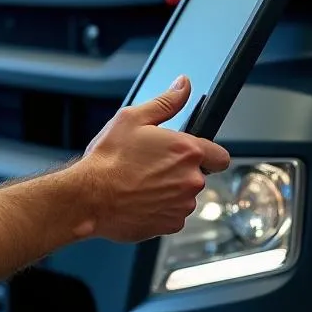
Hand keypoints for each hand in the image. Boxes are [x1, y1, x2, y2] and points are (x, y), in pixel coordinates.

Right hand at [74, 75, 230, 243]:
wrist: (91, 196)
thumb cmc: (109, 158)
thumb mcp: (133, 118)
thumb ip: (166, 102)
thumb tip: (183, 86)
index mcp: (187, 150)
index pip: (220, 155)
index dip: (207, 153)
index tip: (190, 153)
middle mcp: (192, 180)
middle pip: (198, 175)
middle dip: (179, 169)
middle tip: (150, 163)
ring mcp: (183, 205)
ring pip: (184, 195)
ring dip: (170, 189)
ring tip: (140, 181)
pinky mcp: (171, 225)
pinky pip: (173, 213)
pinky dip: (160, 207)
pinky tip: (139, 197)